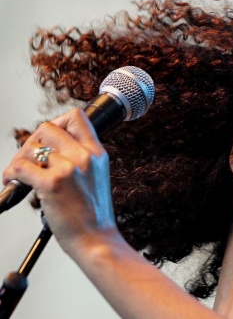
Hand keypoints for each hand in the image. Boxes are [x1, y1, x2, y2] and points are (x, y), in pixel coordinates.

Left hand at [2, 109, 117, 254]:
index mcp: (97, 153)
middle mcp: (85, 156)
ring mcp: (69, 169)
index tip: (48, 140)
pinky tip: (13, 183)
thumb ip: (80, 159)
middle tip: (28, 160)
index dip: (57, 122)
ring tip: (20, 176)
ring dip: (19, 160)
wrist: (97, 240)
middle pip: (47, 128)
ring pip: (32, 146)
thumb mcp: (96, 178)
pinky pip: (20, 167)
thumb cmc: (94, 216)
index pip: (77, 117)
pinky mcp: (52, 184)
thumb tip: (50, 150)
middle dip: (31, 143)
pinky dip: (11, 174)